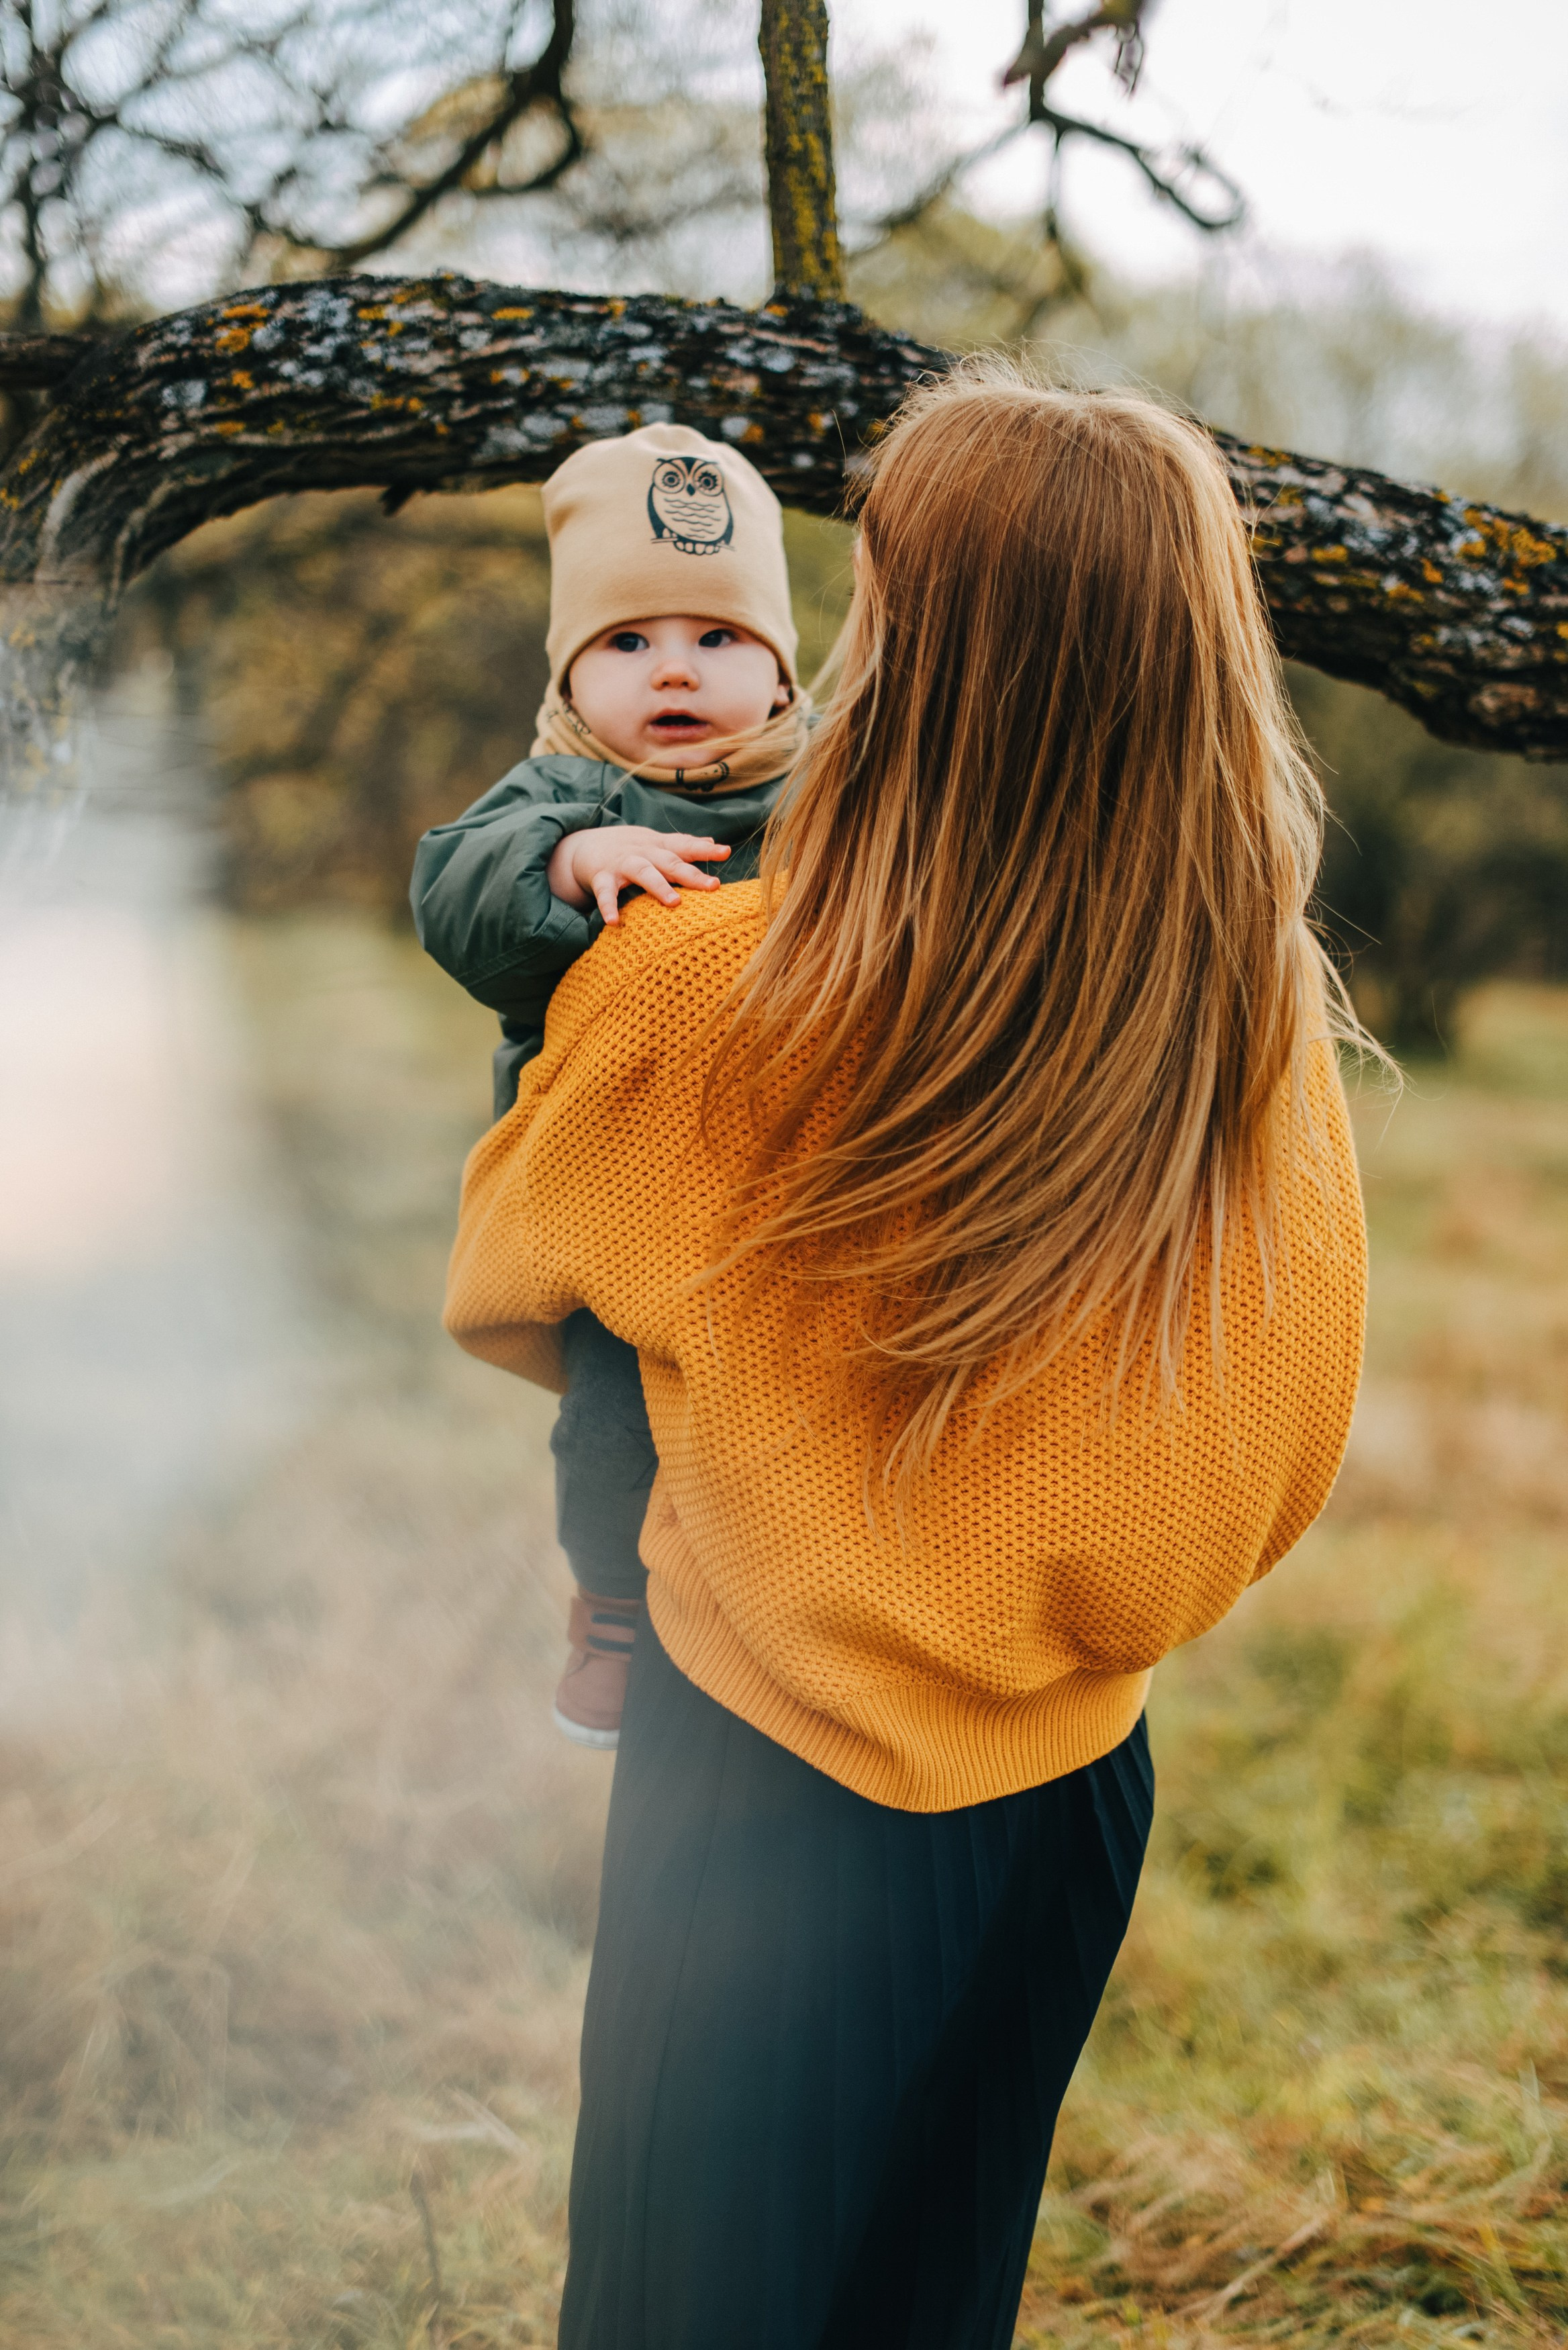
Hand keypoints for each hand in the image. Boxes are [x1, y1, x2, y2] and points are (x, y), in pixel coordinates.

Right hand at [547, 824, 729, 924]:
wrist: (581, 845)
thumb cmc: (628, 849)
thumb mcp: (655, 842)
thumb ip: (683, 845)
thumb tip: (713, 842)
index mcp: (659, 846)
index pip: (685, 845)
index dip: (705, 849)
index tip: (726, 852)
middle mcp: (643, 853)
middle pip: (670, 862)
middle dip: (691, 874)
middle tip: (713, 886)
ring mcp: (622, 864)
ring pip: (643, 873)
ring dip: (658, 886)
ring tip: (675, 903)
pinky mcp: (601, 877)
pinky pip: (605, 893)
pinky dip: (608, 906)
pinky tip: (614, 922)